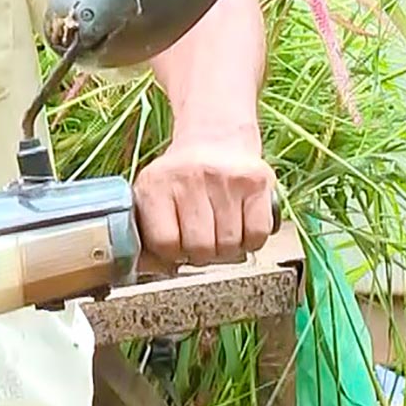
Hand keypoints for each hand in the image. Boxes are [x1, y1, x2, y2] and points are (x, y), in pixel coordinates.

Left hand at [132, 126, 277, 267]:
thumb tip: (148, 268)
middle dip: (202, 254)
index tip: (178, 247)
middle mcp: (190, 176)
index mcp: (156, 184)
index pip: (165, 243)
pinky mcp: (256, 181)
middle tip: (203, 242)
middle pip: (200, 248)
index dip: (173, 254)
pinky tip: (241, 228)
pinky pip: (257, 235)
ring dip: (226, 248)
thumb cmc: (183, 177)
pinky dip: (250, 241)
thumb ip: (148, 231)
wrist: (215, 137)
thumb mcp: (154, 194)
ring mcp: (226, 177)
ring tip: (220, 232)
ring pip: (229, 245)